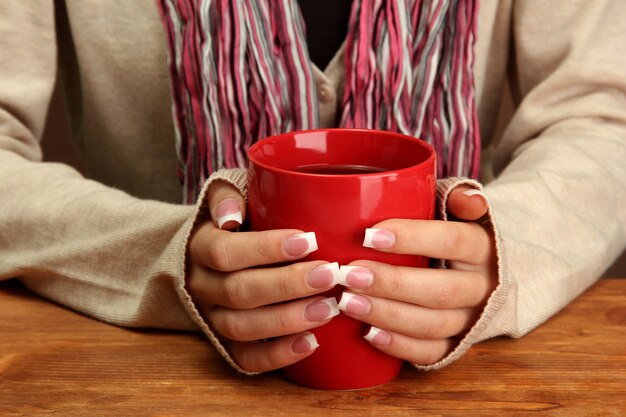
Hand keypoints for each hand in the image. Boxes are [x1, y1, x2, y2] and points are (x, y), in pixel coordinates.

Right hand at [186, 181, 340, 372]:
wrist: (208, 255)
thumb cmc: (235, 221)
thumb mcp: (226, 195)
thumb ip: (226, 195)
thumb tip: (230, 214)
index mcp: (199, 247)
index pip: (225, 252)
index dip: (266, 249)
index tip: (309, 240)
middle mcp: (201, 285)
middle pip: (238, 292)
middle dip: (287, 285)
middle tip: (330, 274)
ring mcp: (211, 317)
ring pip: (241, 328)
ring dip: (287, 321)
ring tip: (329, 309)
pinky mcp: (225, 342)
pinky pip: (245, 358)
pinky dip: (277, 356)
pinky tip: (312, 342)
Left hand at [336, 186, 496, 364]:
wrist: (485, 270)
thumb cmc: (452, 230)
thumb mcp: (456, 207)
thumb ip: (458, 196)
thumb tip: (470, 201)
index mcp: (483, 247)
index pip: (452, 241)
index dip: (412, 238)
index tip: (369, 236)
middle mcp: (482, 286)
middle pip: (440, 290)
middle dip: (391, 284)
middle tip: (348, 275)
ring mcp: (471, 319)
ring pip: (433, 324)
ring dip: (388, 315)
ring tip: (347, 303)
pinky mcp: (458, 343)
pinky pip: (432, 352)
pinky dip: (400, 346)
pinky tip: (368, 334)